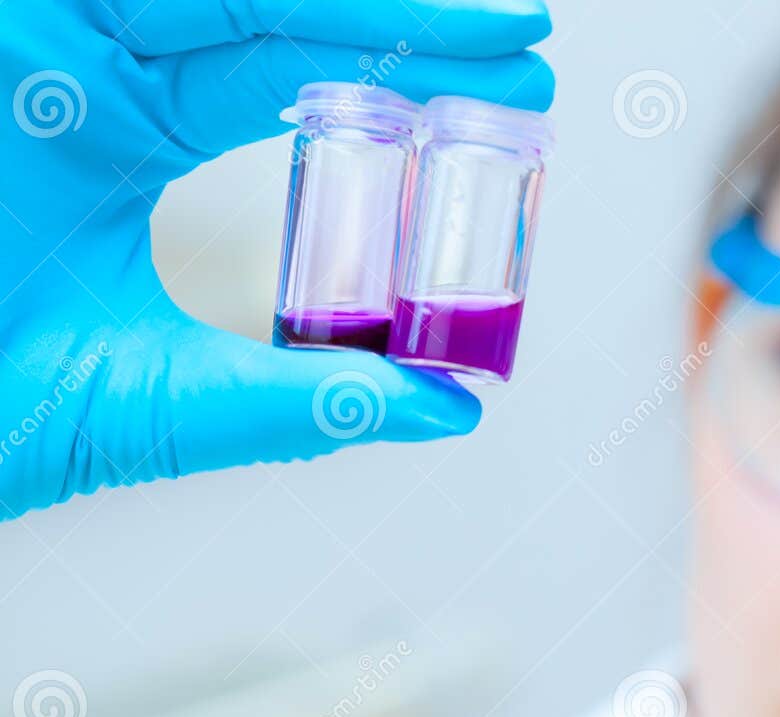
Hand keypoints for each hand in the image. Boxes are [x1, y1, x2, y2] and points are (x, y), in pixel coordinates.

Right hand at [0, 0, 554, 519]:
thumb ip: (303, 399)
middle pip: (275, 14)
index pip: (295, 85)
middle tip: (523, 43)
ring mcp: (42, 28)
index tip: (517, 97)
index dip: (406, 78)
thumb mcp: (168, 397)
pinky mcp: (8, 17)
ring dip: (350, 3)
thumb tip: (452, 409)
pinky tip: (344, 8)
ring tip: (482, 23)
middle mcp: (89, 60)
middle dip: (403, 26)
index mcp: (124, 131)